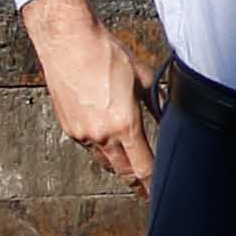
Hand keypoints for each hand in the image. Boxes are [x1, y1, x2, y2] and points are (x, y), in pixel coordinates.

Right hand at [21, 0, 154, 196]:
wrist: (69, 42)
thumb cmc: (104, 54)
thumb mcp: (143, 77)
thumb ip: (157, 100)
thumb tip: (167, 112)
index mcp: (124, 125)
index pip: (142, 166)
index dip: (151, 184)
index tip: (158, 193)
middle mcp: (101, 134)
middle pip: (123, 171)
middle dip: (136, 182)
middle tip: (145, 190)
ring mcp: (81, 133)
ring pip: (104, 160)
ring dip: (118, 166)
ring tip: (129, 169)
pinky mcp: (68, 126)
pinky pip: (88, 146)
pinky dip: (100, 148)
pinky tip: (107, 142)